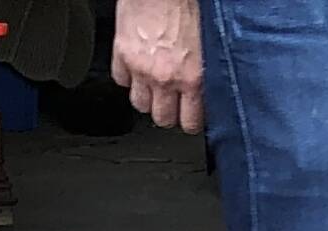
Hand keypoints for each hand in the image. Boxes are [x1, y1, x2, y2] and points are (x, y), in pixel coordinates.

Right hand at [111, 0, 203, 132]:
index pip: (191, 122)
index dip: (190, 121)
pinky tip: (137, 67)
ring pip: (139, 104)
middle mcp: (165, 77)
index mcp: (192, 76)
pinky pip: (121, 80)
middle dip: (168, 113)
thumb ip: (203, 69)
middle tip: (171, 103)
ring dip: (147, 97)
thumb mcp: (206, 42)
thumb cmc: (184, 3)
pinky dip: (128, 76)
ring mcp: (141, 69)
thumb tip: (205, 87)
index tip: (190, 118)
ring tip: (154, 86)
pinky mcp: (121, 55)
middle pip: (162, 118)